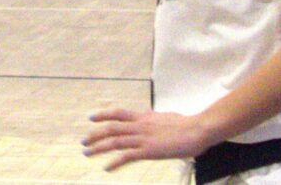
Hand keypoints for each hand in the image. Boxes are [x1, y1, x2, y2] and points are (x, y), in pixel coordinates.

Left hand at [82, 107, 211, 170]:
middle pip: (111, 128)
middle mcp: (139, 125)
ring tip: (87, 153)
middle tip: (83, 142)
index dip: (103, 114)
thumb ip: (153, 119)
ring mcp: (143, 138)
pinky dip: (115, 162)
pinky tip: (107, 168)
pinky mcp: (149, 151)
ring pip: (115, 141)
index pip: (118, 113)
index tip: (91, 118)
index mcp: (143, 116)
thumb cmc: (185, 125)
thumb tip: (148, 115)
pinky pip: (127, 156)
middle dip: (95, 135)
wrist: (196, 130)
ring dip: (99, 147)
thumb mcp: (164, 118)